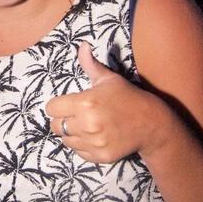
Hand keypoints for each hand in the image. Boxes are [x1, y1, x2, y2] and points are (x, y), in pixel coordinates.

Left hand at [46, 42, 157, 162]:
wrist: (151, 123)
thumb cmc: (127, 97)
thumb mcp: (109, 79)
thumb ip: (91, 64)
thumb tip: (83, 45)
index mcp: (86, 102)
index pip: (51, 108)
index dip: (58, 105)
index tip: (68, 104)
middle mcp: (88, 124)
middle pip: (55, 126)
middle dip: (63, 119)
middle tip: (78, 115)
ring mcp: (94, 142)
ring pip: (66, 140)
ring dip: (73, 133)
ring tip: (88, 125)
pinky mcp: (100, 156)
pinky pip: (79, 152)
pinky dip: (83, 146)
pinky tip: (95, 136)